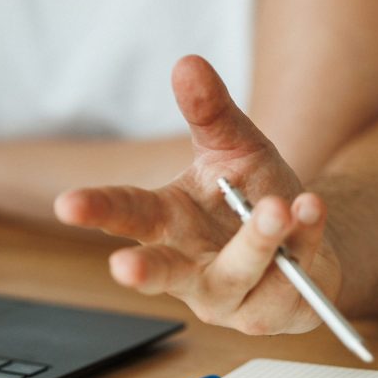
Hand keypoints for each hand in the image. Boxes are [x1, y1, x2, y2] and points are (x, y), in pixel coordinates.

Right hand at [54, 55, 337, 334]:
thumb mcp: (234, 148)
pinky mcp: (269, 313)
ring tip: (276, 209)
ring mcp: (228, 297)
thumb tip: (188, 64)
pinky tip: (310, 212)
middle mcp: (189, 268)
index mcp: (168, 224)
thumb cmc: (256, 199)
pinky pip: (285, 280)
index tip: (68, 205)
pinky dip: (303, 241)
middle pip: (162, 272)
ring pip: (235, 274)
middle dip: (143, 271)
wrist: (305, 242)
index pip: (126, 215)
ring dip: (255, 242)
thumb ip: (211, 113)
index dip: (97, 210)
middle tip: (122, 268)